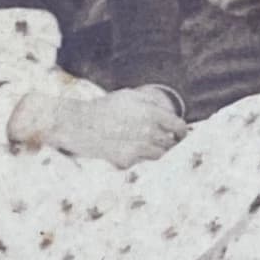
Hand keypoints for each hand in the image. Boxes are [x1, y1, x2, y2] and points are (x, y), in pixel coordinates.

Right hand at [31, 87, 184, 168]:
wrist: (77, 124)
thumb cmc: (102, 108)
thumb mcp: (128, 96)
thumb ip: (150, 102)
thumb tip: (166, 111)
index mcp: (151, 114)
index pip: (179, 127)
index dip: (182, 132)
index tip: (180, 136)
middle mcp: (148, 132)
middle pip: (170, 143)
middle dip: (169, 143)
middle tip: (165, 144)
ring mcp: (138, 148)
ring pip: (159, 155)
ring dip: (156, 152)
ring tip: (146, 148)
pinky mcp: (127, 161)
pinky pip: (141, 163)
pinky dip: (139, 160)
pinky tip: (129, 153)